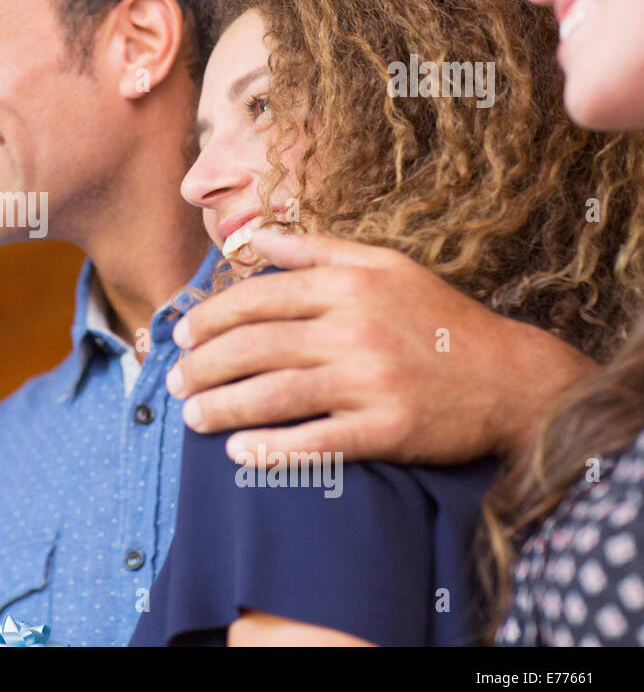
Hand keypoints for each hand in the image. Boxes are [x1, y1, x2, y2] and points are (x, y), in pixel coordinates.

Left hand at [166, 228, 598, 464]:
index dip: (210, 318)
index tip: (183, 336)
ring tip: (192, 417)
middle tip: (176, 381)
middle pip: (255, 347)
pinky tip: (239, 453)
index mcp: (348, 287)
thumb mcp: (386, 266)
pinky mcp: (388, 430)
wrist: (514, 378)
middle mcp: (354, 330)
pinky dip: (273, 450)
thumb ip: (317, 250)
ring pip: (275, 395)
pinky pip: (317, 443)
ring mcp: (370, 382)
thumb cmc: (441, 319)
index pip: (257, 299)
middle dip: (204, 366)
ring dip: (223, 408)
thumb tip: (257, 238)